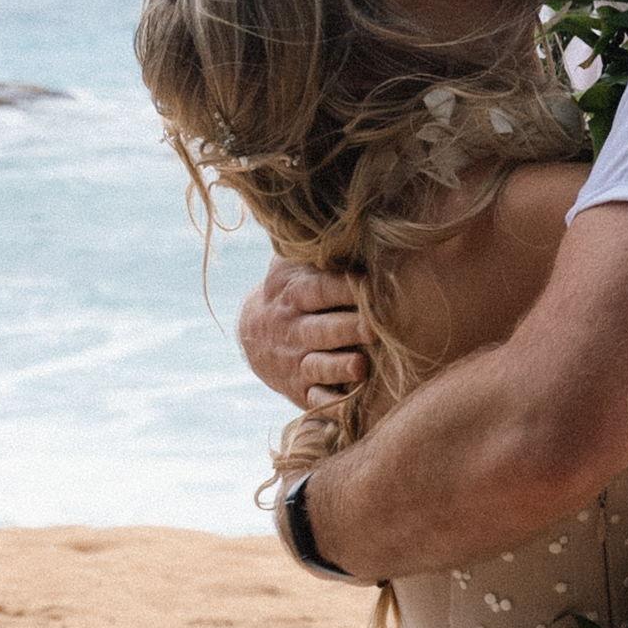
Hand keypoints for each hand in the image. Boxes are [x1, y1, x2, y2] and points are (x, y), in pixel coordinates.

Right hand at [235, 256, 369, 412]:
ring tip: (360, 366)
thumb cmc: (291, 289)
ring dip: (339, 368)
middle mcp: (294, 330)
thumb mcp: (293, 263)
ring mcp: (296, 362)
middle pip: (322, 329)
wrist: (254, 334)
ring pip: (319, 366)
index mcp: (295, 295)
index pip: (320, 289)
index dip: (344, 287)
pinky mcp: (300, 390)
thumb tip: (358, 221)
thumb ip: (319, 249)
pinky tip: (349, 406)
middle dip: (348, 328)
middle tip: (374, 326)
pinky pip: (316, 401)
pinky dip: (331, 405)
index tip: (370, 283)